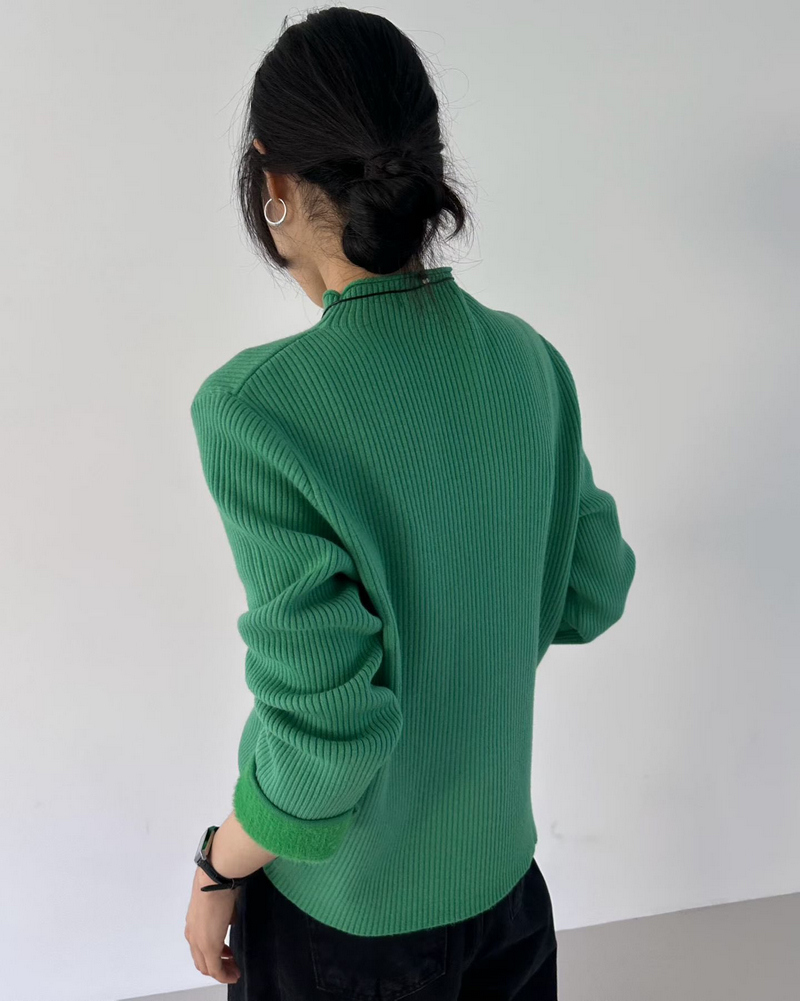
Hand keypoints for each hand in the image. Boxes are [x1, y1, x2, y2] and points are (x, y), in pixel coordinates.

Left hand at [184, 864, 241, 984]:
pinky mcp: (209, 946)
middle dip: (217, 967)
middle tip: (232, 966)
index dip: (214, 954)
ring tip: (233, 971)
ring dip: (221, 972)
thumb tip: (230, 920)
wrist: (213, 881)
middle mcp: (193, 936)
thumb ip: (223, 914)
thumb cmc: (218, 885)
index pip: (200, 948)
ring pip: (207, 967)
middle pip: (202, 962)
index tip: (228, 955)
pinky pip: (215, 968)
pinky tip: (233, 974)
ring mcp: (199, 942)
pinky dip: (224, 975)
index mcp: (194, 925)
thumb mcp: (220, 901)